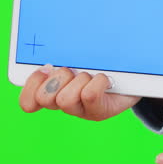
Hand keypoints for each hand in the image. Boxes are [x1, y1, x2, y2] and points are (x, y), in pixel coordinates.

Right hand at [18, 64, 140, 120]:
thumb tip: (49, 51)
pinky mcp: (99, 112)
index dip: (31, 87)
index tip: (44, 69)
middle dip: (58, 78)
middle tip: (73, 72)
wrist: (134, 73)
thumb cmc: (101, 60)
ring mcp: (81, 110)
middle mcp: (64, 103)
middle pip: (45, 98)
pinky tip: (106, 79)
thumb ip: (61, 53)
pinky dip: (98, 82)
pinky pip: (89, 95)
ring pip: (65, 99)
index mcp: (52, 90)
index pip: (28, 102)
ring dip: (79, 80)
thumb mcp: (78, 55)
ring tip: (91, 76)